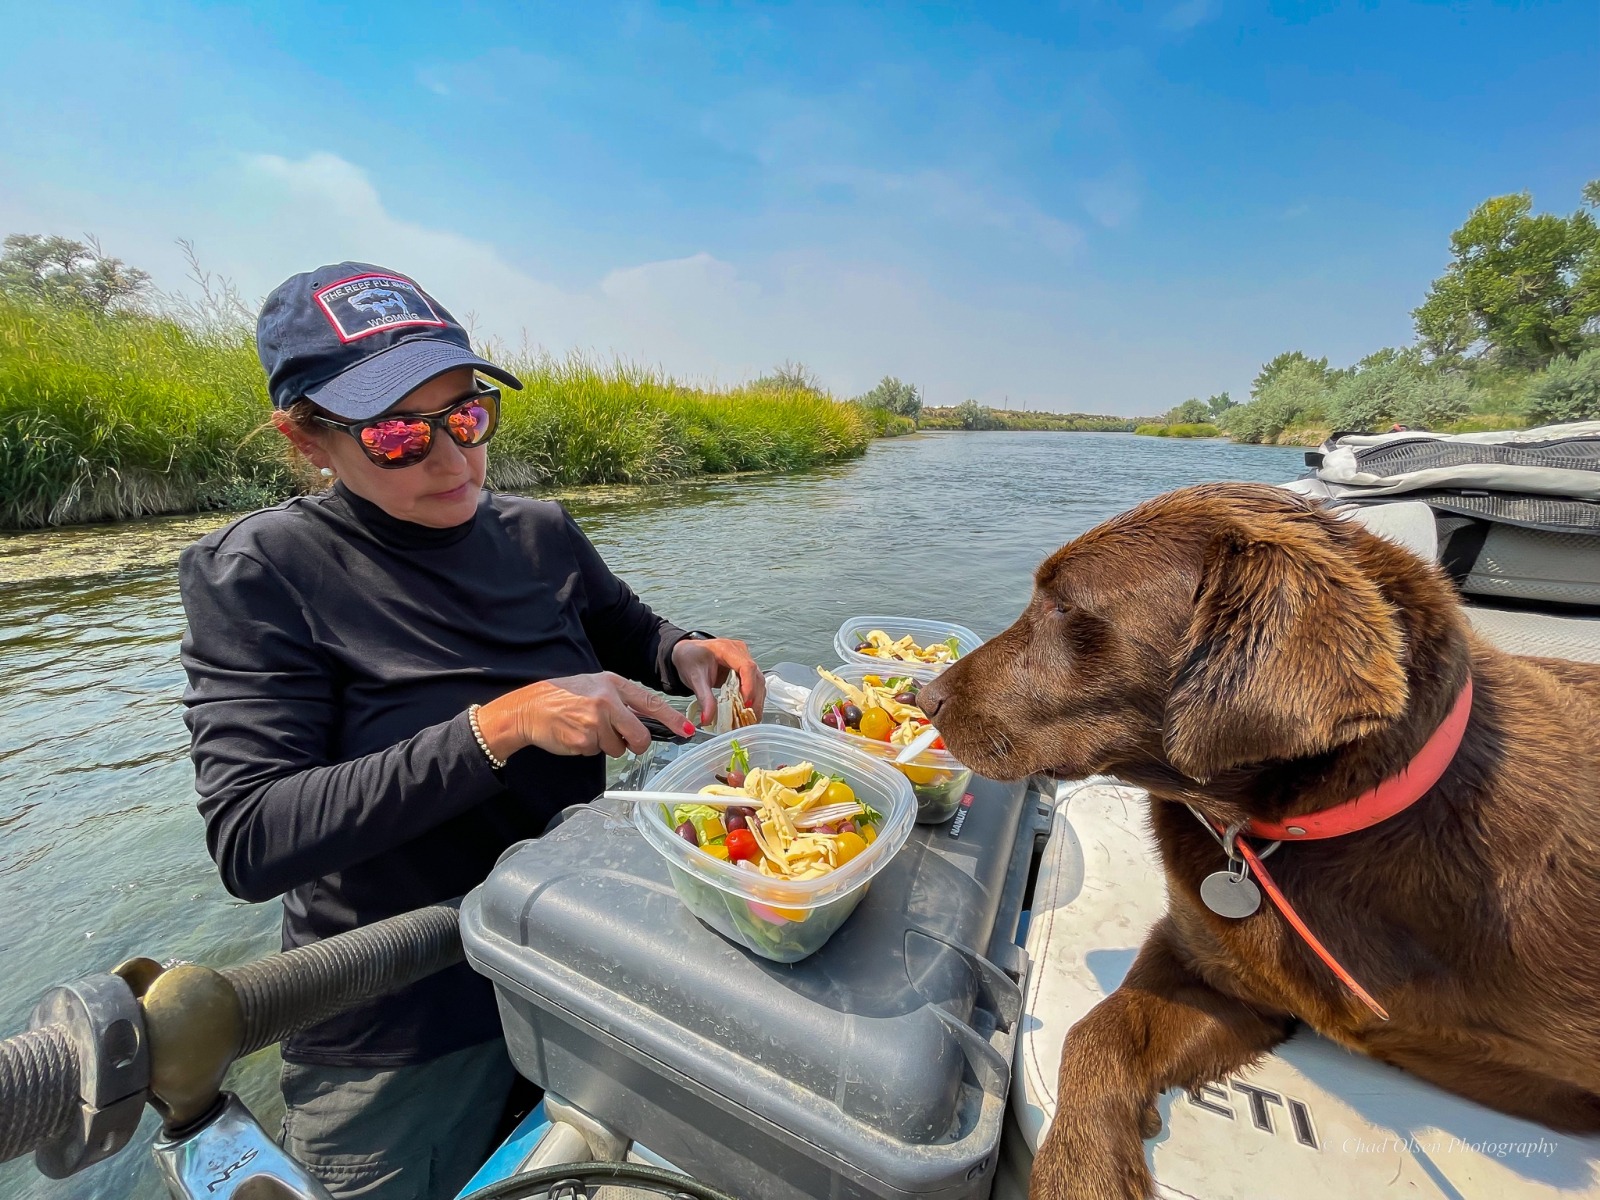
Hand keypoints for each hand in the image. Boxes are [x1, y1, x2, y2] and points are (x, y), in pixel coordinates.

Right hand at [476, 672, 692, 759]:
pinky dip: (589, 748)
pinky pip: (598, 752)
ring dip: (606, 744)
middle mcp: (607, 701)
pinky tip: (576, 735)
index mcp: (613, 684)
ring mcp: (595, 721)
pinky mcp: (583, 740)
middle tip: (625, 741)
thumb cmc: (565, 697)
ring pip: (618, 748)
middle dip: (636, 744)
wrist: (530, 708)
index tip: (688, 730)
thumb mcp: (595, 686)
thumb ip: (620, 700)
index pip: (650, 702)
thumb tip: (643, 721)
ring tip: (586, 729)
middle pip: (639, 735)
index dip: (672, 718)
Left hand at [671, 636, 764, 725]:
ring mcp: (744, 661)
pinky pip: (753, 686)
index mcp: (727, 649)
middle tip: (749, 718)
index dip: (749, 686)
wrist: (686, 654)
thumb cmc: (690, 659)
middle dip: (754, 699)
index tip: (745, 704)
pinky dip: (751, 700)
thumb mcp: (694, 678)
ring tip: (748, 719)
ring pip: (758, 682)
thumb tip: (708, 718)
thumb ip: (703, 698)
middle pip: (756, 676)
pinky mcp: (744, 671)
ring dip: (755, 702)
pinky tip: (746, 713)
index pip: (747, 666)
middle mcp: (740, 653)